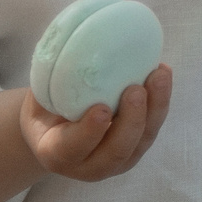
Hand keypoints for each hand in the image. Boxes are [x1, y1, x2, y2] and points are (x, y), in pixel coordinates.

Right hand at [22, 66, 173, 181]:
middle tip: (135, 89)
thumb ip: (50, 77)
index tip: (101, 109)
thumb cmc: (46, 107)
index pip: (72, 148)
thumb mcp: (38, 96)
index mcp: (55, 154)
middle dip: (131, 121)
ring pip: (141, 141)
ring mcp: (116, 161)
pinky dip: (161, 102)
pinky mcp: (136, 149)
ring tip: (159, 75)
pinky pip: (152, 129)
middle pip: (116, 151)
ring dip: (154, 109)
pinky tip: (162, 74)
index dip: (89, 132)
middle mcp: (88, 167)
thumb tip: (64, 34)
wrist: (57, 129)